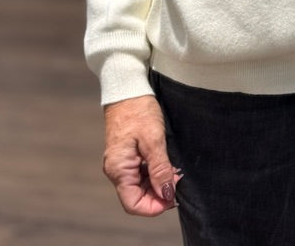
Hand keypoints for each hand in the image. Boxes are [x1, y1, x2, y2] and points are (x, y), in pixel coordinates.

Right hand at [102, 94, 182, 216]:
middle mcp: (117, 170)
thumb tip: (166, 194)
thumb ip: (160, 169)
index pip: (133, 204)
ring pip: (140, 185)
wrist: (127, 88)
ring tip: (174, 170)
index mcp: (119, 169)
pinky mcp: (127, 155)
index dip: (154, 207)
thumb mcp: (153, 140)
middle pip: (137, 197)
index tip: (173, 197)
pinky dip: (154, 172)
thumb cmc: (138, 110)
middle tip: (177, 180)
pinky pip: (140, 173)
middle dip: (159, 193)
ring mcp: (121, 162)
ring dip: (158, 182)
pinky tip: (166, 162)